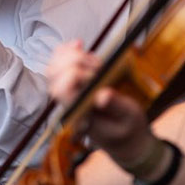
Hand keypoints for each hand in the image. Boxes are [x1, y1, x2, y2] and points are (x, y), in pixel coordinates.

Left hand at [47, 40, 153, 169]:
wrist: (126, 140)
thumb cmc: (129, 129)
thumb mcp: (130, 117)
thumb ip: (116, 106)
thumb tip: (101, 95)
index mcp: (81, 114)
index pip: (63, 88)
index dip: (77, 74)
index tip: (99, 74)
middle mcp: (70, 104)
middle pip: (55, 75)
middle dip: (75, 61)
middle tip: (99, 66)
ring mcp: (68, 96)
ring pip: (53, 69)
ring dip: (70, 55)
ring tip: (92, 58)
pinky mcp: (72, 88)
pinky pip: (59, 66)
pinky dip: (65, 52)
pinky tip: (78, 45)